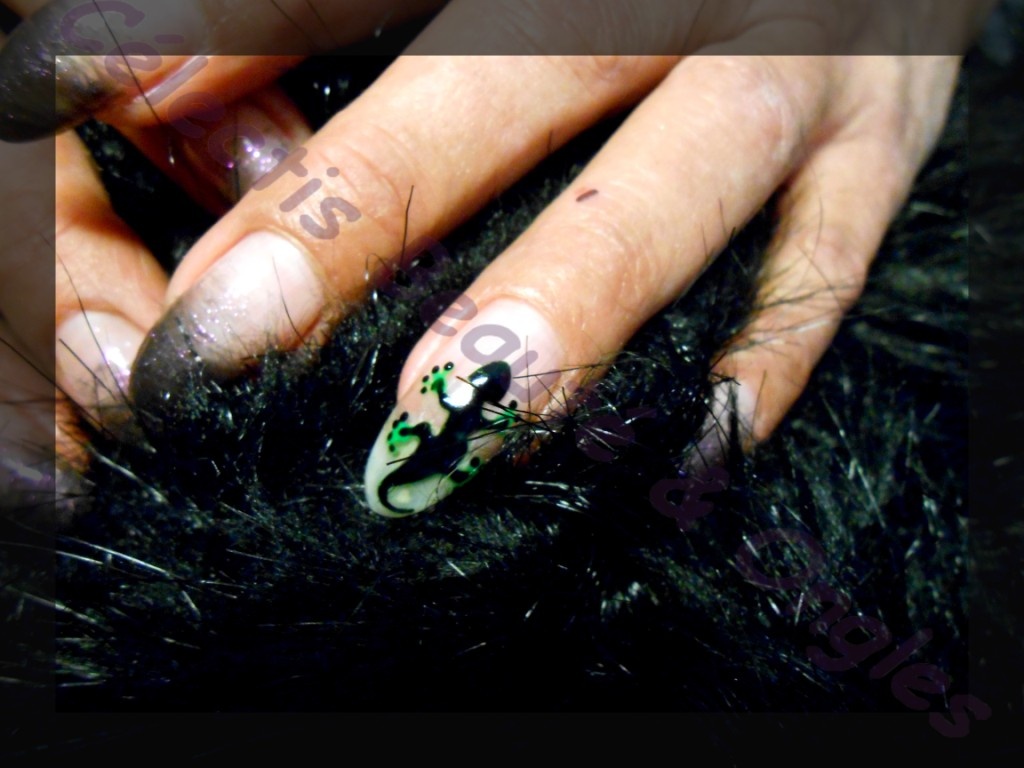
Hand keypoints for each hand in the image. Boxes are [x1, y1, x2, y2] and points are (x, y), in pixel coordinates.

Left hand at [0, 0, 992, 516]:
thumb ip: (323, 24)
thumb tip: (148, 88)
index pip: (367, 0)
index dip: (251, 109)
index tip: (186, 267)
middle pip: (509, 86)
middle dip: (371, 210)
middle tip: (245, 334)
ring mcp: (802, 73)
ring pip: (686, 180)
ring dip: (570, 302)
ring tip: (456, 417)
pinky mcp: (886, 153)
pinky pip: (824, 271)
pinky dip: (756, 367)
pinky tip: (680, 457)